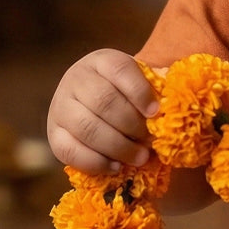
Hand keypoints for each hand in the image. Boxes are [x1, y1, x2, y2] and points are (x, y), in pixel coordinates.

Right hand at [47, 49, 158, 172]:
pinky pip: (70, 151)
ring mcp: (60, 106)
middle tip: (150, 141)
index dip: (139, 91)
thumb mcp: (142, 82)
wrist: (96, 105)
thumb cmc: (129, 96)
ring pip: (87, 127)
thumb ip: (158, 89)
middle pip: (104, 101)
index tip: (156, 113)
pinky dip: (96, 162)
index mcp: (102, 61)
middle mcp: (76, 78)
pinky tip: (116, 167)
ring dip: (118, 146)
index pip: (120, 69)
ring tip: (140, 158)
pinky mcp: (53, 134)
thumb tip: (174, 103)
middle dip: (132, 125)